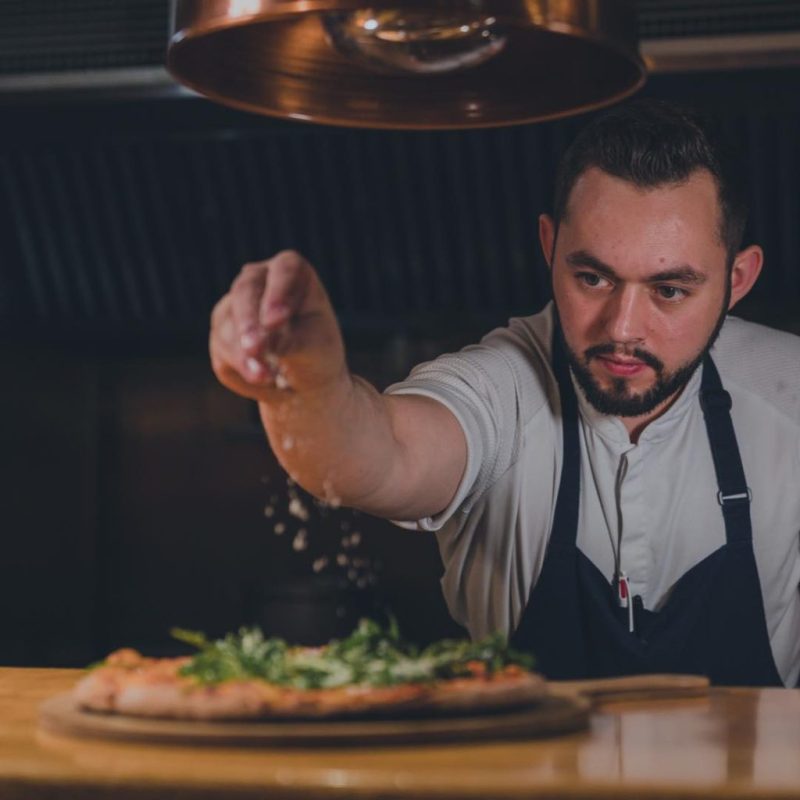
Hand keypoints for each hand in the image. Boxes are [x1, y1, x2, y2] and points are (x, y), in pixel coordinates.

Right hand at [210, 251, 346, 401]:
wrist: (303, 377)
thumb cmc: (317, 352)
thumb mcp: (316, 347)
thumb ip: (293, 341)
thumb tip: (267, 344)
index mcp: (293, 272)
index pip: (285, 270)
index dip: (278, 293)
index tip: (276, 321)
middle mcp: (260, 279)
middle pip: (246, 291)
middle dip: (249, 322)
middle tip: (255, 348)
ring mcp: (235, 303)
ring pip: (228, 323)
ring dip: (243, 354)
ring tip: (266, 378)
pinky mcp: (221, 330)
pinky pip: (222, 350)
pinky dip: (240, 370)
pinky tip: (263, 382)